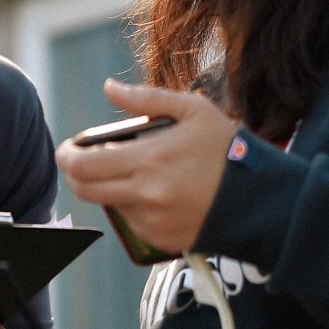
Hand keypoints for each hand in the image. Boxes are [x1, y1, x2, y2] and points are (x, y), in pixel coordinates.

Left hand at [54, 78, 237, 255]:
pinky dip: (135, 207)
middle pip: (85, 190)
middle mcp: (146, 195)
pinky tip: (158, 193)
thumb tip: (109, 88)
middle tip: (81, 163)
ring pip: (109, 205)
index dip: (66, 156)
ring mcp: (153, 222)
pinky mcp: (162, 241)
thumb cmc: (227, 150)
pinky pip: (133, 223)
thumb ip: (147, 98)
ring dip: (110, 189)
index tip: (68, 149)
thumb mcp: (193, 111)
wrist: (262, 200)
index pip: (82, 165)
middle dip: (75, 175)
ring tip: (137, 173)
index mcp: (149, 160)